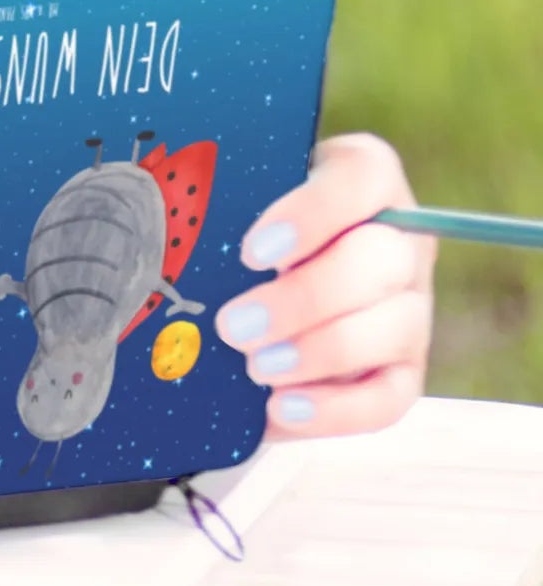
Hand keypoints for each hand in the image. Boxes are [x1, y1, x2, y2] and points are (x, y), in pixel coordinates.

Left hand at [211, 131, 435, 439]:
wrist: (253, 287)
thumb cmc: (242, 227)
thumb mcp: (238, 199)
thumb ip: (226, 200)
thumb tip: (176, 220)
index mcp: (364, 179)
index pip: (362, 177)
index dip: (312, 214)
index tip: (253, 252)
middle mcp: (400, 241)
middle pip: (381, 260)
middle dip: (304, 299)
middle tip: (235, 325)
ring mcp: (410, 309)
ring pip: (392, 328)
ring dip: (318, 352)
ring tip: (254, 368)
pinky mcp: (404, 370)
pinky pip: (390, 397)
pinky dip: (336, 409)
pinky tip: (280, 409)